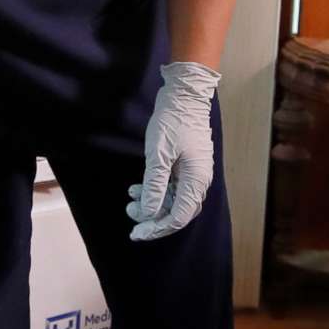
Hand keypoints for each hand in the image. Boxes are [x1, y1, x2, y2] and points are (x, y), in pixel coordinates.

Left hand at [127, 60, 219, 241]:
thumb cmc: (173, 122)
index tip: (136, 233)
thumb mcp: (158, 156)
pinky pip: (172, 186)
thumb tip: (148, 213)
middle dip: (153, 219)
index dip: (157, 229)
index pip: (178, 217)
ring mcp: (194, 172)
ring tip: (130, 201)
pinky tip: (136, 188)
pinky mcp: (187, 165)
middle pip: (178, 212)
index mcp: (196, 181)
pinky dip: (155, 190)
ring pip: (173, 200)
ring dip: (152, 204)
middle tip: (131, 220)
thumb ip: (154, 187)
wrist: (184, 95)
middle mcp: (199, 180)